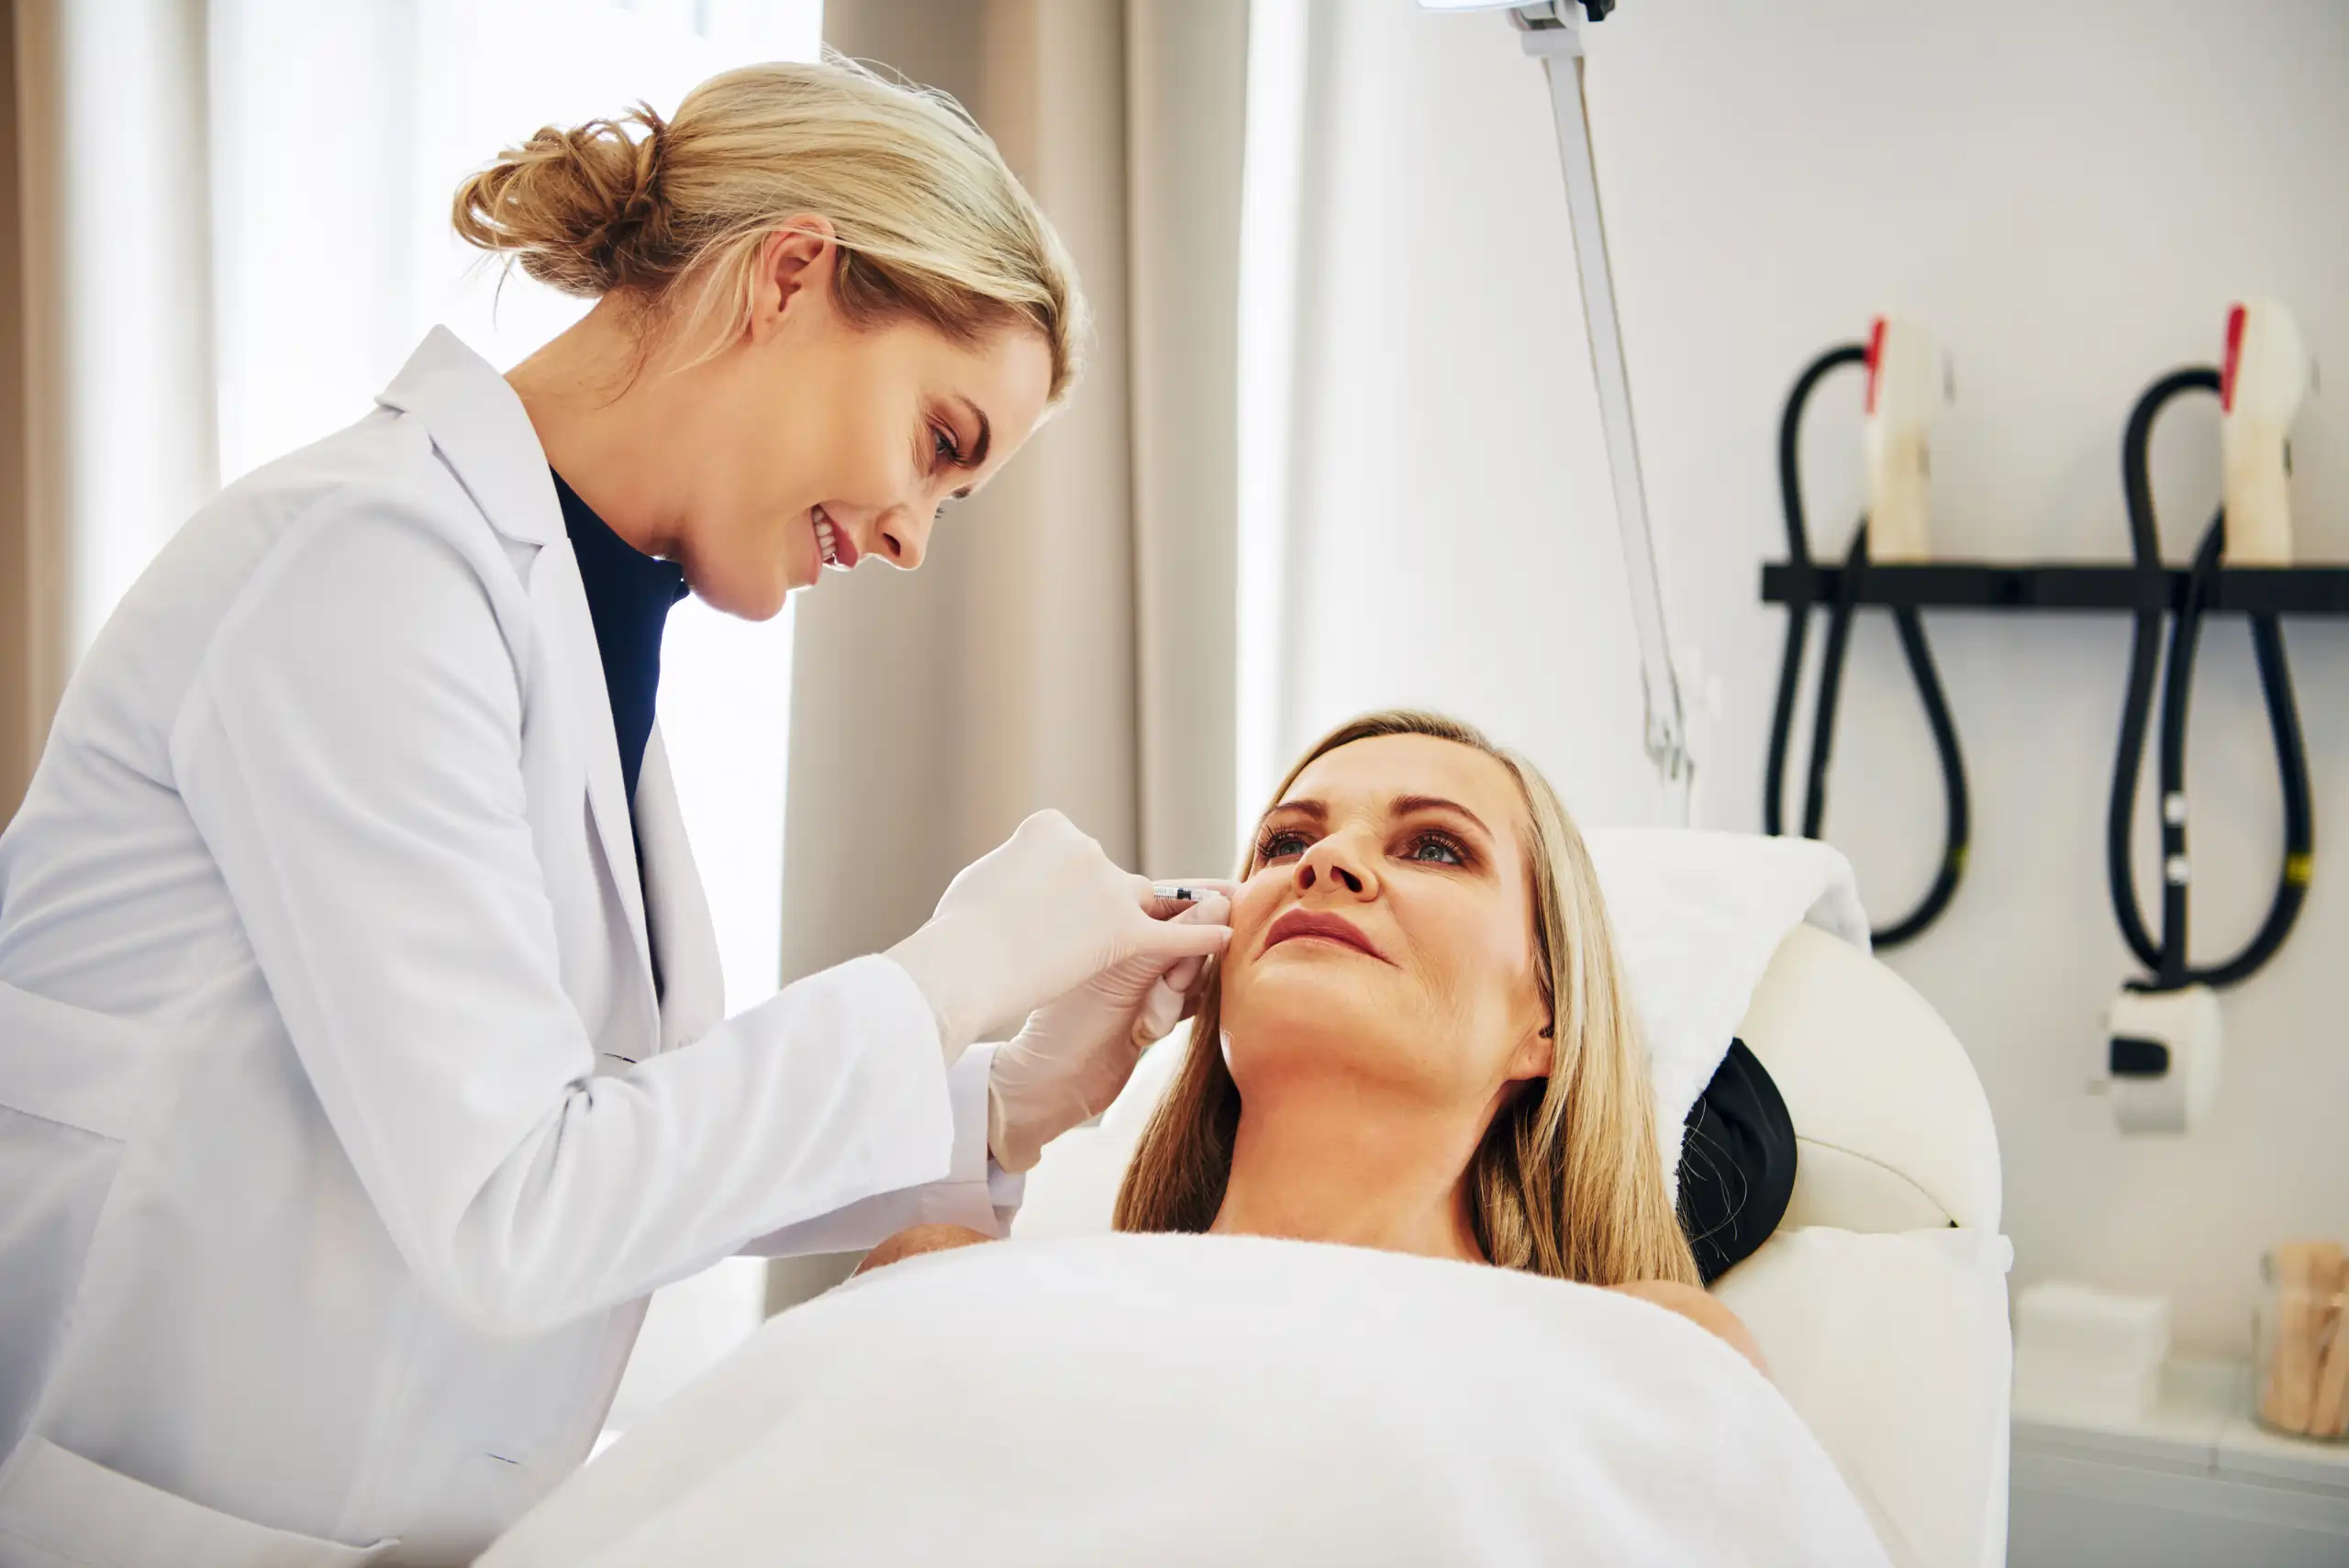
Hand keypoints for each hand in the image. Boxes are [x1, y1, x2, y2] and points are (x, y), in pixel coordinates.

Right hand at [886, 811, 1231, 1059]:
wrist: (966, 961)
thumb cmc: (960, 930)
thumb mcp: (979, 882)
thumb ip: (1014, 873)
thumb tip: (1018, 875)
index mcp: (1047, 826)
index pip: (1069, 850)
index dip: (1060, 882)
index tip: (1044, 904)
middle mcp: (1086, 848)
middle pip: (1109, 877)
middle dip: (1104, 903)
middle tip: (1096, 928)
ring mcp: (1109, 887)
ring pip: (1146, 901)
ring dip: (1178, 909)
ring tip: (1208, 909)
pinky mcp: (1124, 931)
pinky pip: (1173, 935)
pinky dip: (1201, 936)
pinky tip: (1226, 936)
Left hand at [986, 891, 1231, 1172]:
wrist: (1055, 1086)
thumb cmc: (1074, 1024)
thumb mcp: (1127, 976)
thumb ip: (1176, 939)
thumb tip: (1221, 903)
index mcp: (1112, 921)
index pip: (1171, 898)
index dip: (1206, 903)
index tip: (1239, 903)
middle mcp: (1129, 945)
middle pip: (1190, 936)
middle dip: (1183, 965)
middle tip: (1166, 985)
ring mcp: (1141, 977)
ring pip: (1192, 971)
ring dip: (1175, 997)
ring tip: (1143, 1020)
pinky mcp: (1151, 1008)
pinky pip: (1189, 999)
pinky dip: (1176, 1013)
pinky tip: (1146, 1030)